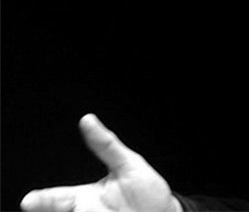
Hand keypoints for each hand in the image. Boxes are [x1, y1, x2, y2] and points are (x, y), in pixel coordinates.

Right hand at [21, 114, 180, 211]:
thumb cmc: (146, 189)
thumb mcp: (129, 164)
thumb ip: (106, 145)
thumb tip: (87, 120)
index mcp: (86, 197)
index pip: (57, 198)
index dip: (42, 200)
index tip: (28, 201)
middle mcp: (87, 211)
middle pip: (61, 209)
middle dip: (47, 207)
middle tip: (32, 205)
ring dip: (82, 211)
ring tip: (92, 209)